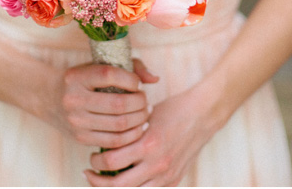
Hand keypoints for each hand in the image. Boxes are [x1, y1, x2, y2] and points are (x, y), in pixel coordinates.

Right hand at [47, 60, 157, 150]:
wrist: (47, 97)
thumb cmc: (81, 79)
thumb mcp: (96, 65)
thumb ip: (129, 67)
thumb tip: (154, 79)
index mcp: (76, 76)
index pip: (110, 75)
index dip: (131, 79)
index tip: (136, 83)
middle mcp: (73, 98)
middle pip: (119, 104)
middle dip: (140, 103)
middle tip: (145, 100)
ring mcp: (76, 120)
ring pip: (119, 125)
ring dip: (139, 120)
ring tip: (144, 113)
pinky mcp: (80, 137)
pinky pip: (114, 141)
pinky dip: (131, 135)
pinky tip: (136, 127)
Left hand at [84, 88, 214, 186]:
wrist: (202, 115)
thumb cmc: (171, 111)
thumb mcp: (144, 115)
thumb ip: (126, 131)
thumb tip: (102, 137)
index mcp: (147, 144)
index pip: (110, 162)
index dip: (94, 162)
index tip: (90, 158)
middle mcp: (157, 164)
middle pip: (119, 185)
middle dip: (98, 181)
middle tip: (89, 172)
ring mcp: (167, 175)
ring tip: (102, 182)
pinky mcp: (174, 180)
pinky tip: (124, 182)